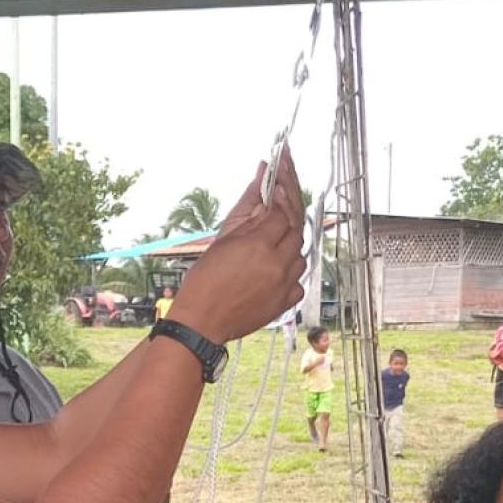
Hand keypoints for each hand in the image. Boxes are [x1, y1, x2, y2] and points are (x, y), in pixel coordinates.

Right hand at [173, 163, 304, 342]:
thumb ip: (248, 208)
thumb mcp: (222, 239)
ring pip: (300, 254)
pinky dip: (291, 269)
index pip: (282, 212)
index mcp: (259, 245)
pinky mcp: (286, 301)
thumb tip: (262, 179)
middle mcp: (278, 264)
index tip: (275, 189)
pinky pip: (299, 279)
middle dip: (288, 213)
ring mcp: (285, 284)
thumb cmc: (204, 282)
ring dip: (291, 242)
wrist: (201, 323)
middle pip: (295, 230)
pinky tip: (278, 264)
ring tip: (274, 238)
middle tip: (280, 203)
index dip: (279, 198)